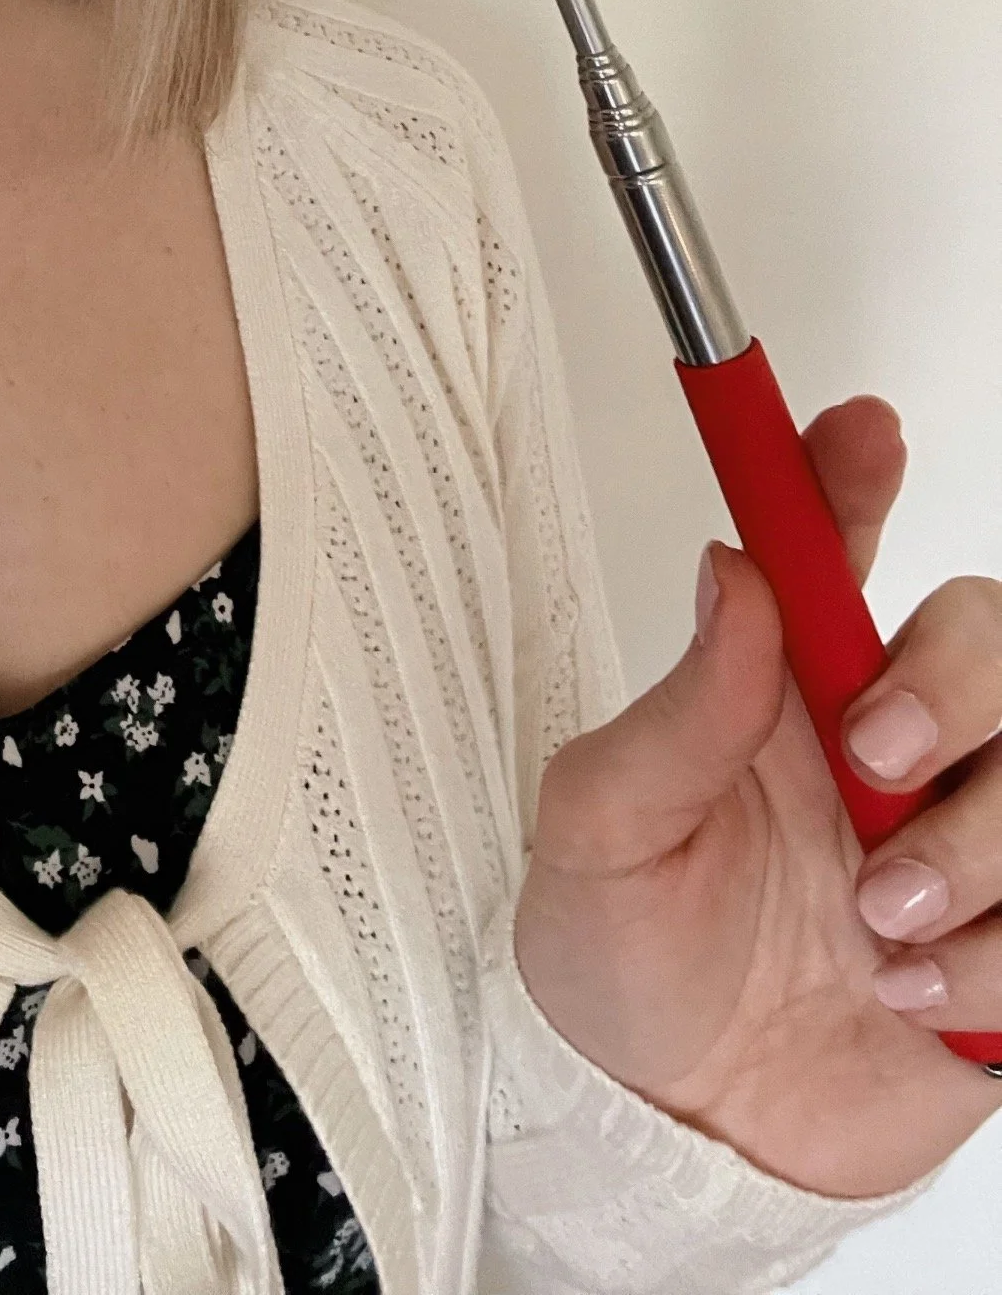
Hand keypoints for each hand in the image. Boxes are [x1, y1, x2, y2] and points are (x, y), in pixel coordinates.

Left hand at [514, 397, 1001, 1197]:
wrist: (677, 1135)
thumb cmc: (621, 962)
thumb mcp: (601, 832)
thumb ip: (674, 711)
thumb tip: (727, 574)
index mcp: (780, 693)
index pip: (831, 550)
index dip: (853, 478)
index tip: (862, 428)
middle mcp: (888, 750)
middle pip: (989, 638)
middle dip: (951, 683)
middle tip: (876, 761)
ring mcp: (965, 846)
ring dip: (974, 847)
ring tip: (874, 920)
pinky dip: (996, 961)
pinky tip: (913, 994)